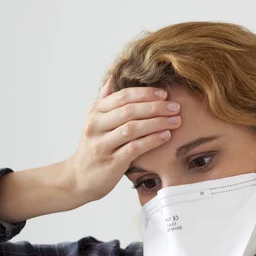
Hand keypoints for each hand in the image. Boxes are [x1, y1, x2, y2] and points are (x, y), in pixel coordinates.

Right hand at [67, 77, 181, 204]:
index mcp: (95, 112)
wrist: (79, 178)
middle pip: (129, 110)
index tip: (164, 94)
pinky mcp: (111, 162)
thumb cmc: (93, 148)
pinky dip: (152, 140)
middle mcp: (96, 126)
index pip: (123, 96)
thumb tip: (113, 77)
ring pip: (132, 128)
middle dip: (156, 107)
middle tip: (175, 107)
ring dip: (157, 122)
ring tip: (175, 121)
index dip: (145, 93)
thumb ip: (104, 101)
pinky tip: (165, 136)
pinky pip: (134, 148)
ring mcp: (102, 145)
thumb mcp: (94, 122)